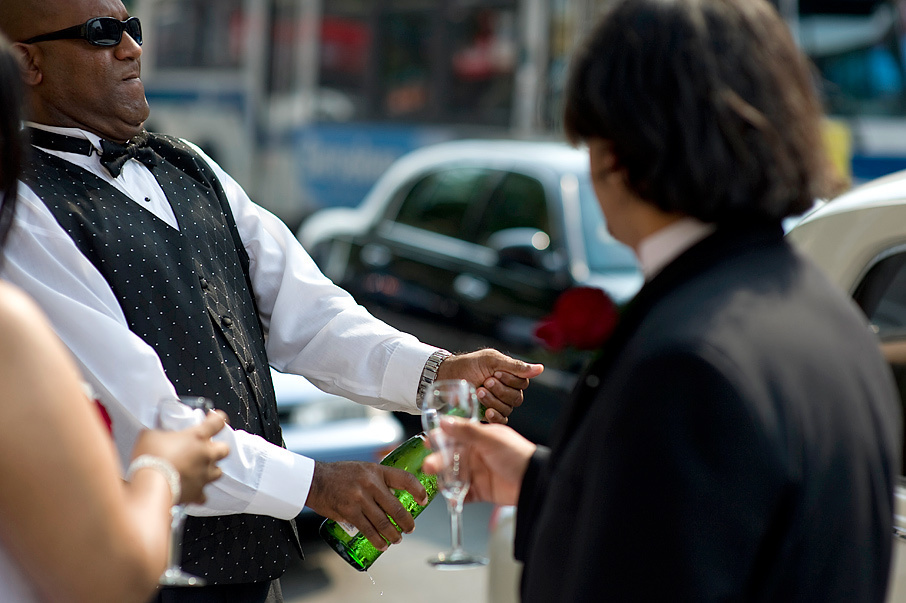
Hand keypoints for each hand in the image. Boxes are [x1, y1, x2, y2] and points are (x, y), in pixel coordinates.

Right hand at [133, 410, 229, 504]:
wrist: (151, 484)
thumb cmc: (152, 457)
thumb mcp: (151, 435)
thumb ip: (159, 432)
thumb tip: (156, 433)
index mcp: (197, 437)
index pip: (217, 422)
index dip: (217, 419)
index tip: (215, 419)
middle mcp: (205, 455)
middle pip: (225, 449)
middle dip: (218, 448)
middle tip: (207, 448)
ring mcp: (204, 474)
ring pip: (219, 472)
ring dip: (211, 470)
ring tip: (200, 470)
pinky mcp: (197, 492)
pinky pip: (203, 495)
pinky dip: (198, 494)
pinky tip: (191, 491)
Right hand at [306, 461, 428, 549]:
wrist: (315, 480)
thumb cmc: (340, 474)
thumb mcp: (364, 469)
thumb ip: (379, 480)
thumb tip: (396, 495)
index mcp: (376, 471)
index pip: (404, 479)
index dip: (418, 491)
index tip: (423, 501)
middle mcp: (370, 483)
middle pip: (396, 507)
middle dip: (406, 522)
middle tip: (410, 528)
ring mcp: (360, 498)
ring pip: (383, 522)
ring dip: (393, 535)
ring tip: (397, 539)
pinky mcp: (349, 512)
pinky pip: (368, 530)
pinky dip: (377, 540)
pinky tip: (382, 545)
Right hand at [423, 418, 535, 505]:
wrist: (534, 481)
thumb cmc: (518, 455)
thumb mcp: (491, 439)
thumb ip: (467, 431)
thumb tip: (444, 421)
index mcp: (478, 438)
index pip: (455, 435)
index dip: (440, 438)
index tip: (428, 440)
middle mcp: (476, 454)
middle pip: (451, 457)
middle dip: (438, 461)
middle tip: (429, 466)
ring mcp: (477, 473)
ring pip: (454, 475)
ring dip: (444, 479)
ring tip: (440, 483)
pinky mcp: (480, 491)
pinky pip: (462, 494)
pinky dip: (455, 496)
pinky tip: (451, 497)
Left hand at [436, 349, 543, 422]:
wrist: (448, 375)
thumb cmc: (469, 365)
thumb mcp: (492, 360)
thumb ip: (515, 367)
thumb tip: (540, 369)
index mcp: (510, 376)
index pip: (523, 383)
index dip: (510, 380)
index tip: (495, 373)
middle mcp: (507, 391)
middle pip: (516, 397)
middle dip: (500, 390)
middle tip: (485, 382)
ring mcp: (499, 404)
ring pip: (508, 408)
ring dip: (494, 400)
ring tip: (479, 391)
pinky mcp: (489, 415)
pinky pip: (501, 420)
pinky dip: (495, 416)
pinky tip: (487, 411)